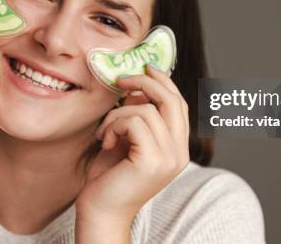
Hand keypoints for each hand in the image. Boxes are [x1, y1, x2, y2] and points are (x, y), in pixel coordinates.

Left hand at [76, 63, 189, 227]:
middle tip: (122, 79)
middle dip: (146, 82)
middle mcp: (180, 153)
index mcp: (178, 148)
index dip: (164, 82)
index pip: (180, 104)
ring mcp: (169, 158)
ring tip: (105, 132)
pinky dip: (114, 125)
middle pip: (172, 100)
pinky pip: (135, 120)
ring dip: (118, 114)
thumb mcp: (128, 140)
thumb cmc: (110, 177)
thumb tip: (139, 85)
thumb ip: (138, 116)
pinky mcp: (153, 160)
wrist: (100, 212)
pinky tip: (105, 141)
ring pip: (147, 109)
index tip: (145, 68)